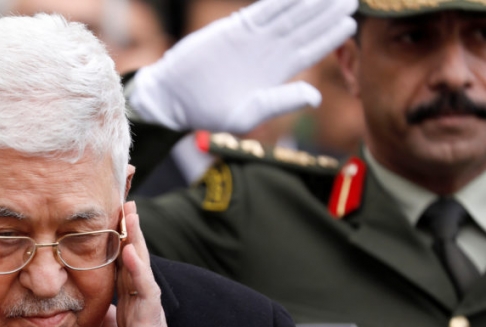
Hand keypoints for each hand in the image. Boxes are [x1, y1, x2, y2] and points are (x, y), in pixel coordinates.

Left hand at [97, 201, 174, 326]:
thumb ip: (104, 320)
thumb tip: (91, 303)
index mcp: (129, 307)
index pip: (120, 265)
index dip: (114, 239)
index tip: (105, 211)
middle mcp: (141, 305)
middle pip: (133, 258)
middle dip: (127, 228)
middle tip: (121, 195)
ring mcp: (148, 315)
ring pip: (142, 269)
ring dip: (136, 239)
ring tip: (128, 211)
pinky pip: (145, 296)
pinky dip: (139, 273)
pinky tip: (133, 252)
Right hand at [129, 0, 356, 132]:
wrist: (176, 97)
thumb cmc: (209, 113)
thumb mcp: (248, 114)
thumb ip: (281, 102)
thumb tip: (317, 97)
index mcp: (276, 74)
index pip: (310, 50)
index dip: (329, 36)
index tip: (350, 22)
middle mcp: (269, 52)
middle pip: (304, 26)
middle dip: (327, 11)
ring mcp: (253, 37)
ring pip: (289, 13)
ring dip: (310, 0)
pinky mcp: (236, 27)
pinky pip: (264, 8)